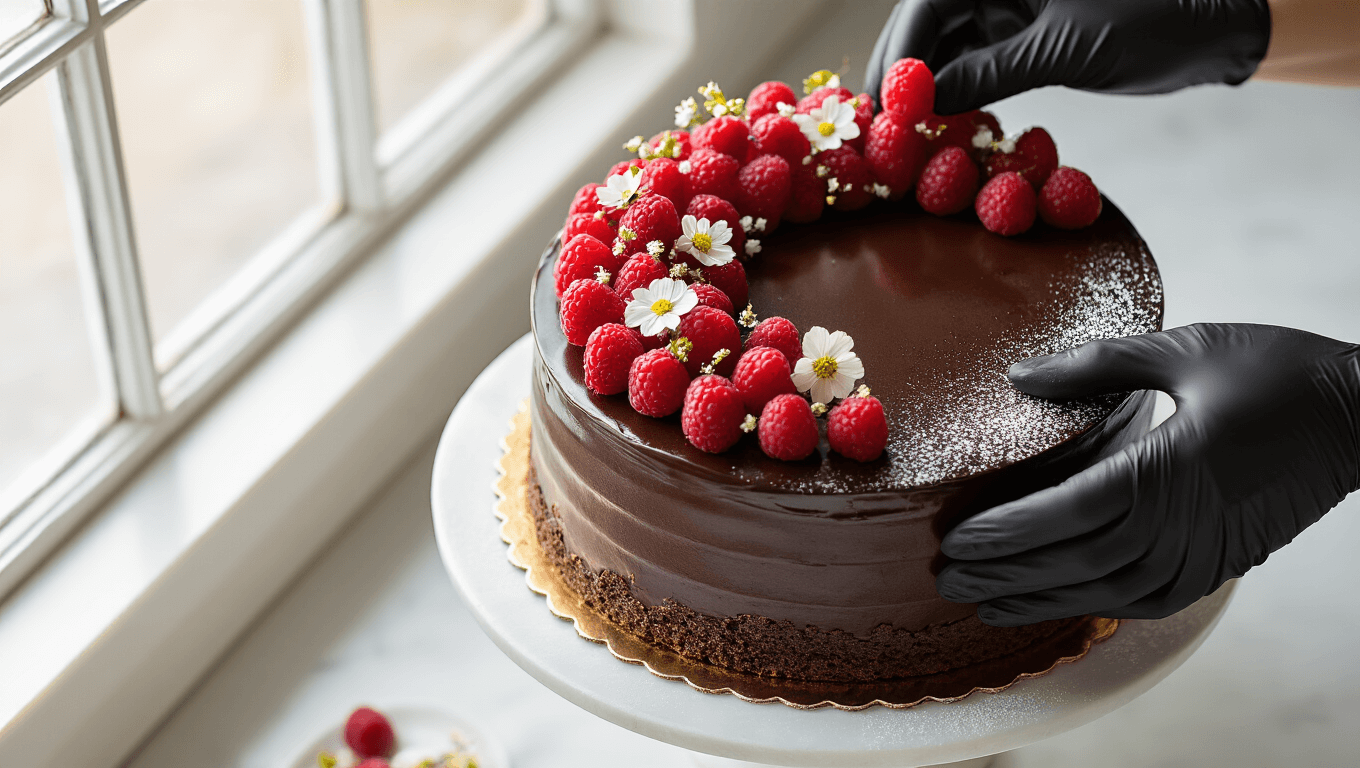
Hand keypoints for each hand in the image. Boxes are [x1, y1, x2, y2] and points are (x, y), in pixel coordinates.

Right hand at [864, 0, 1271, 114]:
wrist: (1212, 28)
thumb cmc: (1151, 19)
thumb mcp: (1064, 48)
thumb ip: (991, 71)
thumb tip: (926, 102)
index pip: (928, 5)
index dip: (901, 53)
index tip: (882, 101)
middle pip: (928, 25)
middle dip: (905, 73)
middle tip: (880, 125)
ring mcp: (1011, 6)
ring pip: (949, 47)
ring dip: (929, 89)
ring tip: (907, 134)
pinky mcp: (1026, 35)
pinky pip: (978, 64)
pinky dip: (961, 94)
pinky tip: (945, 126)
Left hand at [935, 324, 1359, 626]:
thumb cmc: (1278, 372)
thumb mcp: (1185, 347)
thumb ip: (1095, 362)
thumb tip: (1018, 374)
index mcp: (1169, 469)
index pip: (1067, 514)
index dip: (1007, 533)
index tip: (956, 539)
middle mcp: (1183, 524)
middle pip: (1074, 563)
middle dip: (1005, 574)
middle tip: (946, 577)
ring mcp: (1204, 554)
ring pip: (1105, 592)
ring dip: (1039, 600)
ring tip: (983, 602)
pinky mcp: (1219, 566)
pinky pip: (1146, 600)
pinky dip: (1094, 606)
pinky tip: (1056, 603)